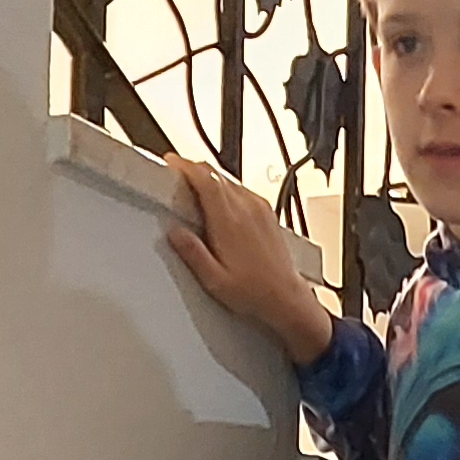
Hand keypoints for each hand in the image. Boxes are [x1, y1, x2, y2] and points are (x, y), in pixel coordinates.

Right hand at [163, 156, 335, 369]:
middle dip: (194, 171)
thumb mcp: (214, 280)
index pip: (205, 179)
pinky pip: (242, 191)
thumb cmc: (255, 292)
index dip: (185, 166)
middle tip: (179, 174)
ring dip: (211, 180)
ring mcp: (259, 209)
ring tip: (196, 189)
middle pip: (216, 175)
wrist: (287, 297)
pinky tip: (221, 203)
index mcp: (229, 221)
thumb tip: (175, 233)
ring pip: (229, 181)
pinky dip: (226, 189)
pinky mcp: (267, 214)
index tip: (172, 162)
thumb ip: (192, 253)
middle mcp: (246, 209)